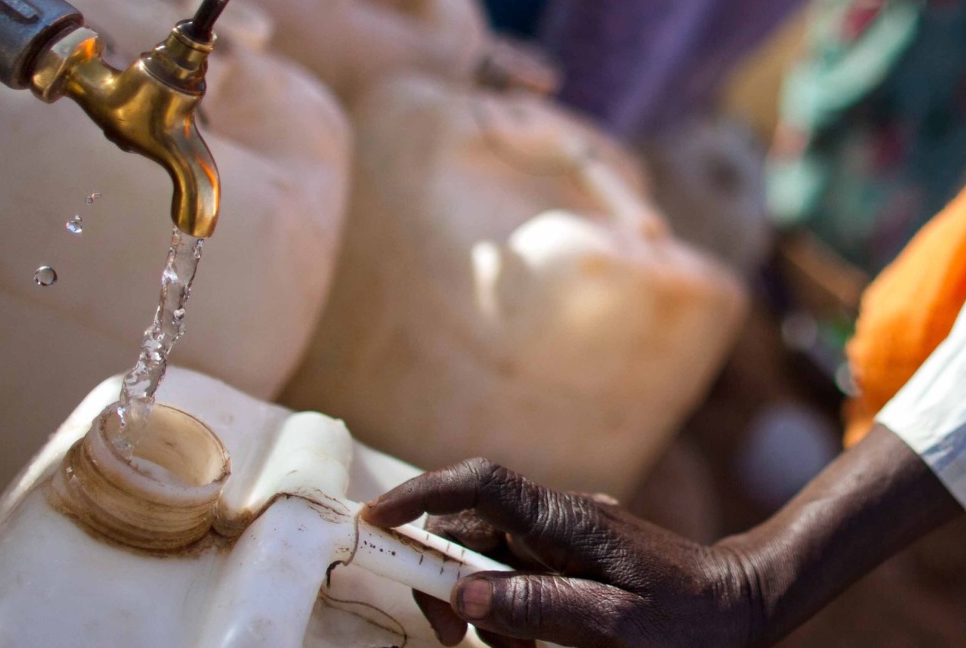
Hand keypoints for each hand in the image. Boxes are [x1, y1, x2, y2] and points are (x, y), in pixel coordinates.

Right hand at [361, 458, 759, 647]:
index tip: (377, 520)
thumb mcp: (614, 625)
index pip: (477, 484)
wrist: (740, 601)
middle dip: (445, 576)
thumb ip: (538, 606)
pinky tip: (530, 638)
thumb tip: (464, 592)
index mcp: (562, 521)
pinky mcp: (568, 547)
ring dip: (479, 599)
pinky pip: (514, 565)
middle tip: (456, 638)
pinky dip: (504, 600)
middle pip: (468, 524)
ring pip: (486, 551)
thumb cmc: (687, 620)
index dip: (420, 494)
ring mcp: (561, 529)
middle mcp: (555, 514)